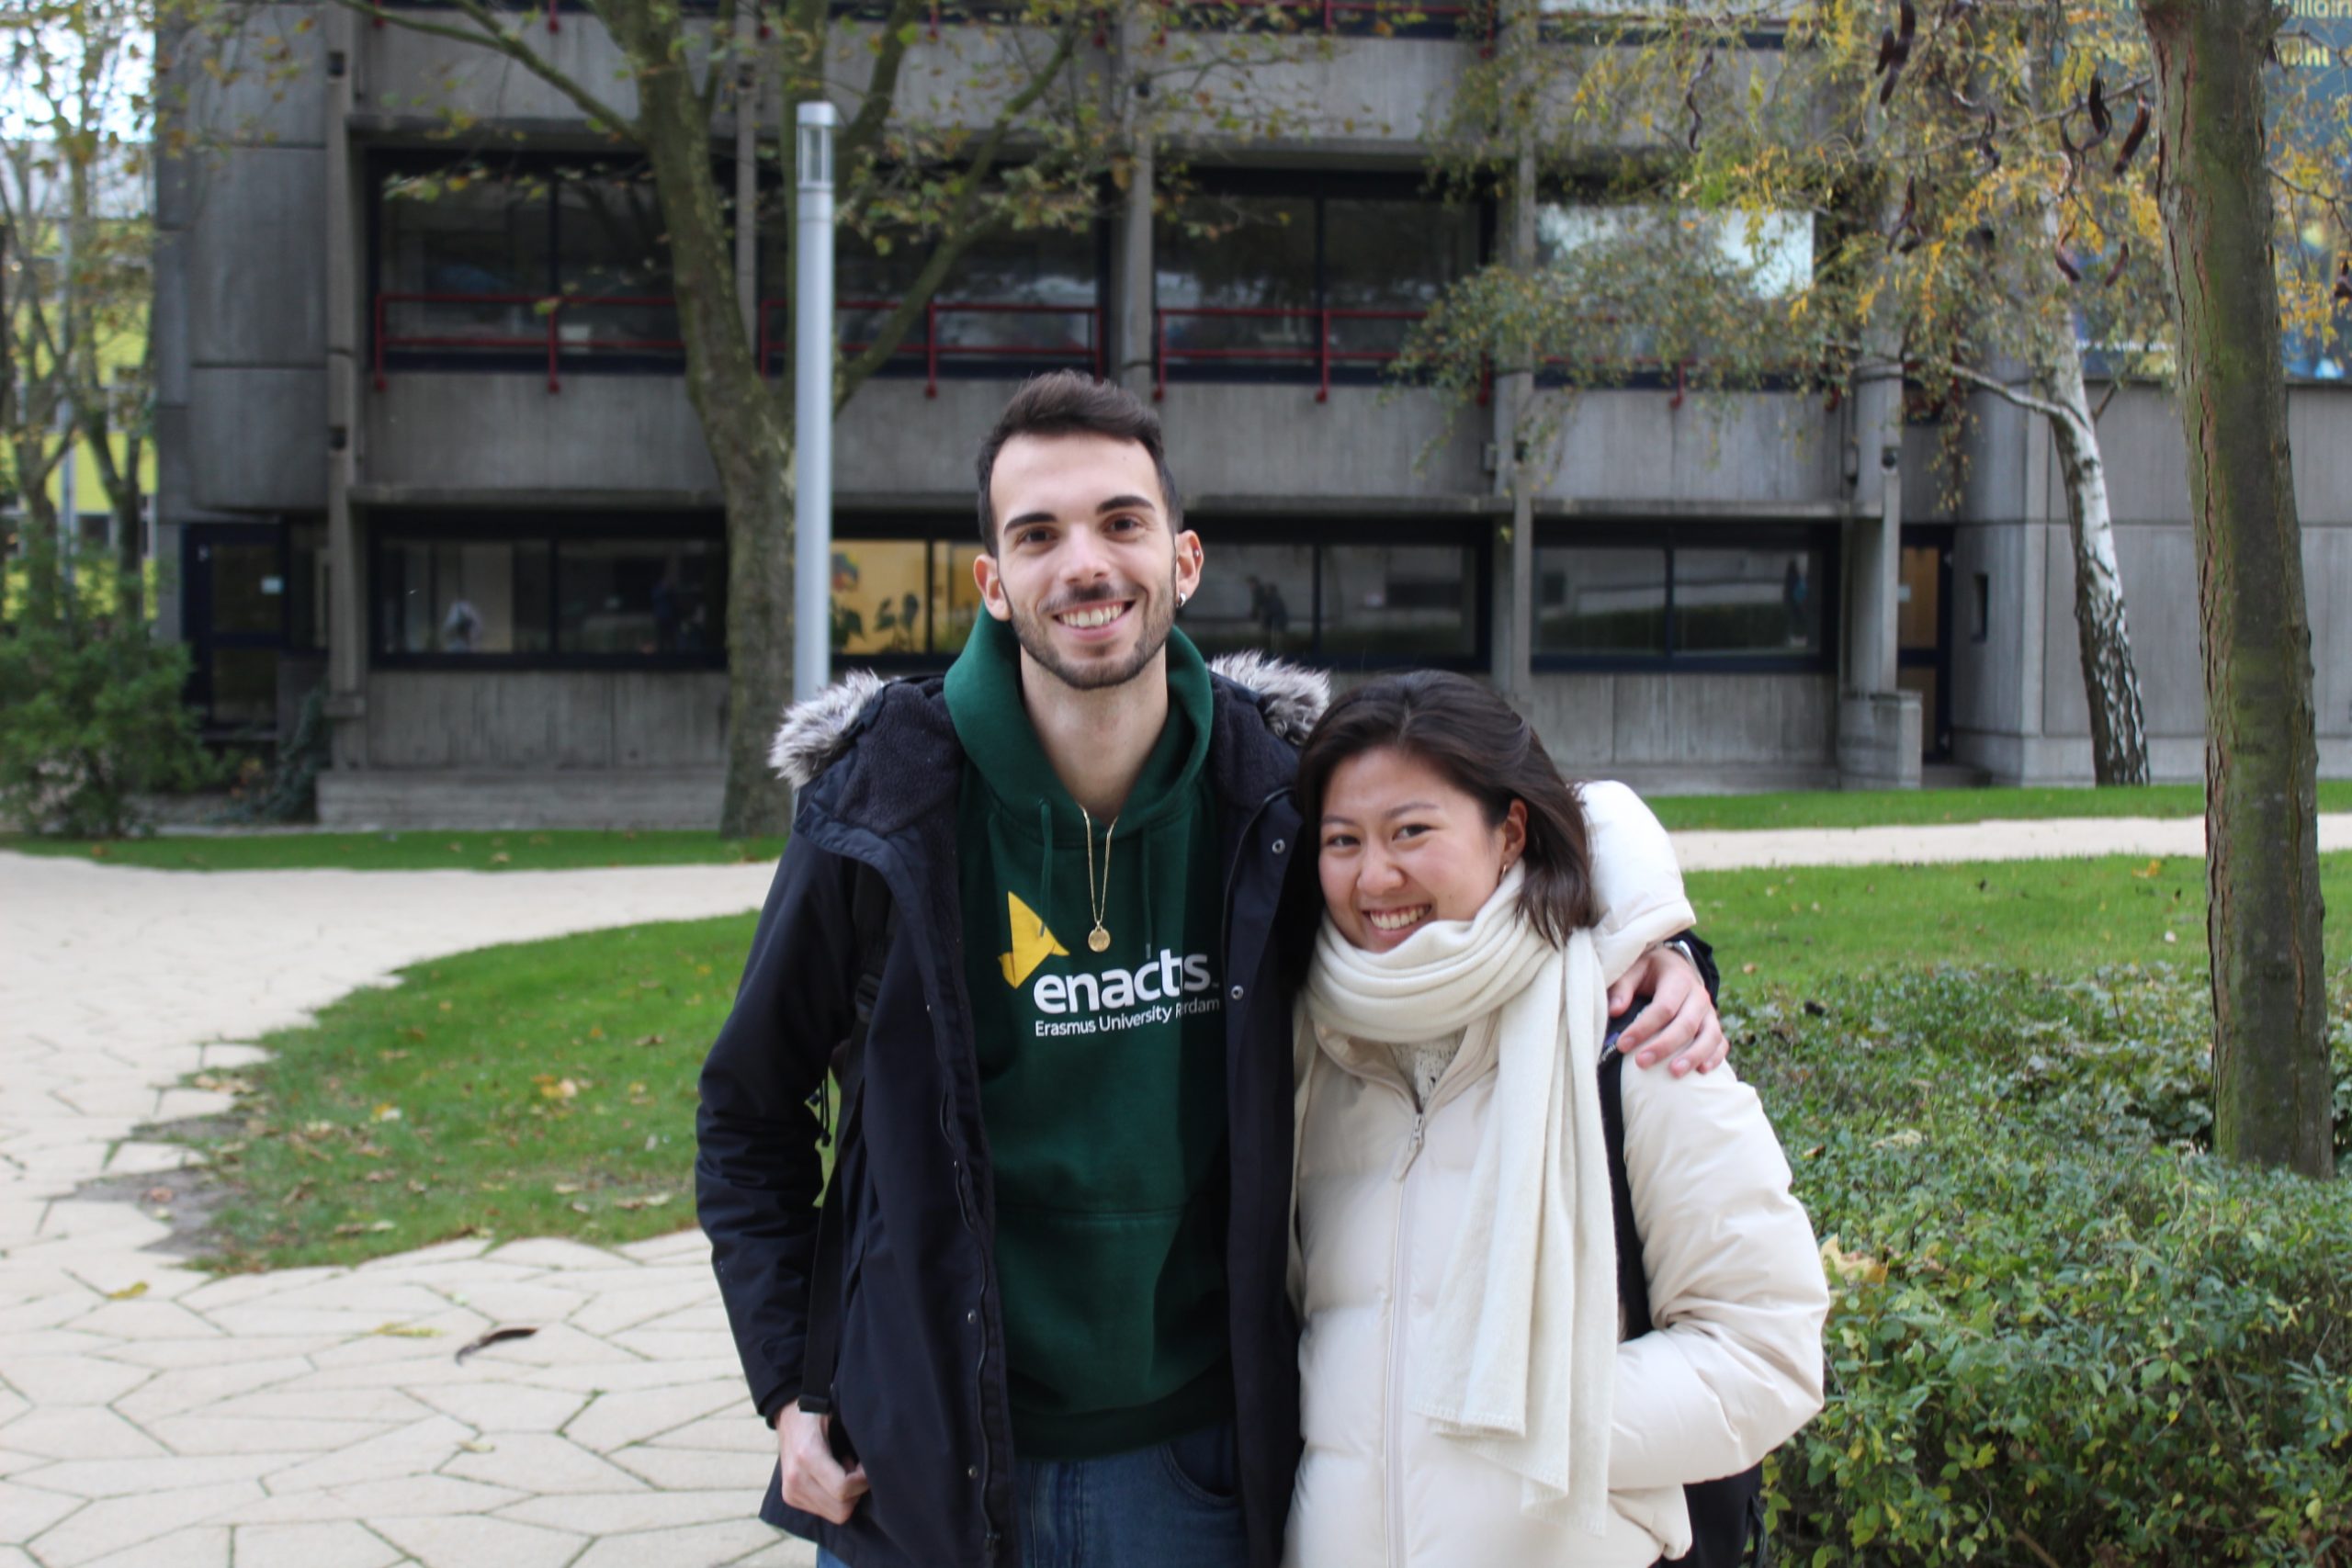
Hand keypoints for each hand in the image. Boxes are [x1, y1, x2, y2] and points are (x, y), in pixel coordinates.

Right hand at [776, 1400, 868, 1523]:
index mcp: (808, 1456)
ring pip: (834, 1514)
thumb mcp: (839, 1417)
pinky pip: (824, 1511)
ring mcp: (790, 1491)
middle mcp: (796, 1478)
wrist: (788, 1413)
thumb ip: (855, 1440)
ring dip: (846, 1496)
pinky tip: (833, 1477)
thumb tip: (878, 1460)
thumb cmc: (819, 1411)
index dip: (862, 1481)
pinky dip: (834, 1498)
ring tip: (844, 1470)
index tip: (866, 1465)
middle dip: (856, 1492)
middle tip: (857, 1469)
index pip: (843, 1489)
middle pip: (841, 1510)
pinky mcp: (790, 1497)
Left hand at [1606, 944, 1727, 1075]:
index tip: (1622, 1045)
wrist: (1674, 965)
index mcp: (1678, 978)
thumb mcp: (1633, 970)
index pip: (1664, 1006)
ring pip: (1710, 1035)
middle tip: (1642, 1063)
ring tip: (1675, 1073)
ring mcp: (1710, 1012)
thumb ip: (1622, 988)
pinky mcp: (1714, 1025)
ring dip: (1693, 1056)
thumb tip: (1614, 1011)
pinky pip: (1720, 1043)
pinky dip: (1715, 1057)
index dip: (1643, 1027)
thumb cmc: (1648, 972)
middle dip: (1665, 1046)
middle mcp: (1698, 995)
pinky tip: (1702, 1072)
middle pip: (1687, 1024)